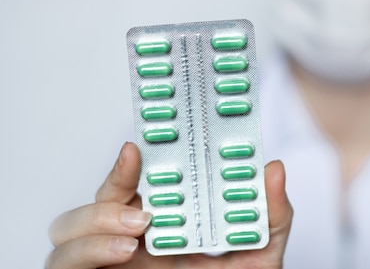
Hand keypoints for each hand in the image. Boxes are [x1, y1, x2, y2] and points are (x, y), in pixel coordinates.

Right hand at [46, 142, 292, 268]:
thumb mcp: (260, 253)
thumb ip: (271, 215)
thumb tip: (273, 169)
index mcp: (163, 226)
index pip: (133, 185)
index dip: (128, 164)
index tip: (138, 147)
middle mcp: (129, 241)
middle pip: (96, 201)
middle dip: (111, 190)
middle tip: (144, 204)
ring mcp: (107, 265)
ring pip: (66, 232)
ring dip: (93, 223)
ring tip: (135, 236)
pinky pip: (62, 265)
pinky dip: (82, 252)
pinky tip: (121, 252)